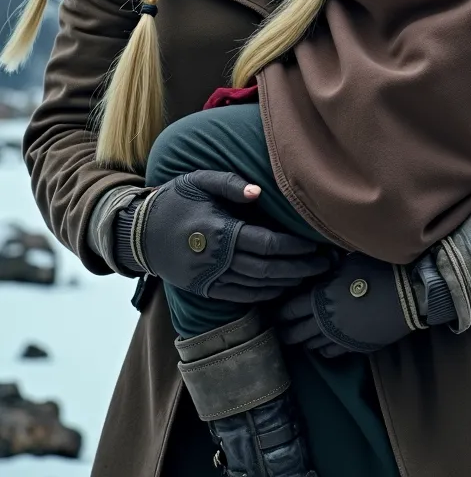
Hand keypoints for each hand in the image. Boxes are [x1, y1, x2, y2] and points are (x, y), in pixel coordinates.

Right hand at [133, 170, 328, 301]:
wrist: (138, 233)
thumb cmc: (174, 200)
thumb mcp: (199, 180)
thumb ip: (230, 184)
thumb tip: (259, 193)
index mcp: (219, 232)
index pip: (267, 245)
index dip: (295, 248)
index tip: (317, 245)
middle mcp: (216, 260)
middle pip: (268, 270)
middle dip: (300, 269)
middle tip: (325, 265)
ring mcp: (209, 279)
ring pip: (258, 287)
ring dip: (287, 283)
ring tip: (311, 276)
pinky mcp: (204, 290)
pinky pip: (241, 296)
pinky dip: (265, 294)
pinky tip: (282, 287)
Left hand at [278, 252, 419, 356]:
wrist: (407, 294)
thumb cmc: (377, 271)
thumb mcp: (348, 263)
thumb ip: (329, 271)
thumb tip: (319, 269)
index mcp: (320, 299)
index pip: (290, 309)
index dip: (281, 312)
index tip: (276, 312)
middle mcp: (325, 322)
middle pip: (297, 332)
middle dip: (287, 332)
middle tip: (281, 331)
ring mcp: (340, 338)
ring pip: (313, 346)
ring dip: (304, 342)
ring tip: (299, 339)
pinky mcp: (355, 348)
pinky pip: (332, 354)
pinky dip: (323, 351)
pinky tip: (321, 348)